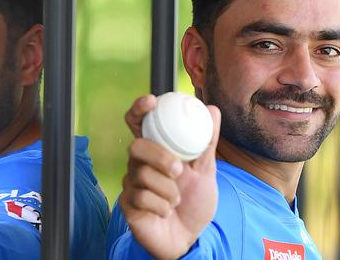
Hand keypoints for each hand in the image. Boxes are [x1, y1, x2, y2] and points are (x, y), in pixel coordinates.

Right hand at [119, 95, 220, 259]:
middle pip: (136, 146)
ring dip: (168, 190)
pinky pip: (140, 197)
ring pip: (141, 174)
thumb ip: (207, 141)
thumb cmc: (193, 201)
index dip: (139, 109)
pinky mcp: (127, 204)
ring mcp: (131, 183)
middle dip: (159, 157)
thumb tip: (213, 110)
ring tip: (176, 200)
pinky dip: (161, 206)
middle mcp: (139, 163)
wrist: (190, 237)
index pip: (138, 122)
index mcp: (156, 149)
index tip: (151, 101)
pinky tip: (165, 212)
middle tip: (178, 170)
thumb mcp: (206, 170)